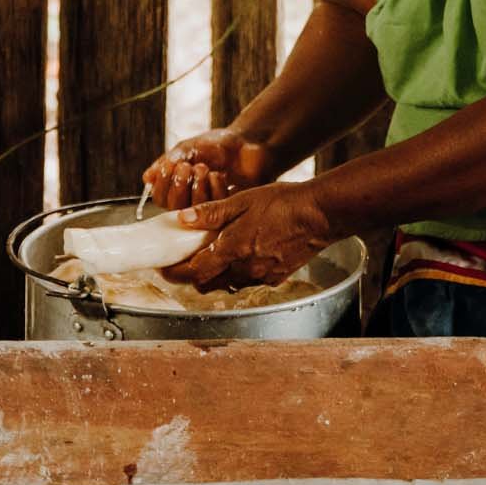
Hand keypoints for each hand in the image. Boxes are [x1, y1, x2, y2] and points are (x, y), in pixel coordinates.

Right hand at [142, 130, 278, 209]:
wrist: (246, 143)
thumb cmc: (216, 145)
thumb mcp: (189, 149)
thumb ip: (169, 161)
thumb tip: (147, 177)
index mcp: (176, 187)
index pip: (159, 197)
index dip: (162, 184)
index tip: (170, 165)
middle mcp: (190, 201)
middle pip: (173, 208)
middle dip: (178, 186)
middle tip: (187, 167)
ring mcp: (209, 207)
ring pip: (193, 210)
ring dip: (195, 187)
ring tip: (203, 168)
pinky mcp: (228, 209)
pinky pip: (215, 207)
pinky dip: (213, 189)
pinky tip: (218, 175)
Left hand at [163, 182, 334, 290]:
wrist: (320, 215)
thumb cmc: (283, 203)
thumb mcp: (243, 200)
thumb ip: (211, 213)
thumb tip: (182, 219)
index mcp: (232, 249)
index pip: (194, 271)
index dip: (176, 273)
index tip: (165, 269)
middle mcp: (244, 269)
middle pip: (208, 284)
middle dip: (194, 276)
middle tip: (186, 262)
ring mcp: (261, 276)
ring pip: (228, 284)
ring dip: (216, 275)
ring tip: (214, 257)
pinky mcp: (276, 278)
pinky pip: (248, 281)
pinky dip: (238, 273)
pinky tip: (243, 256)